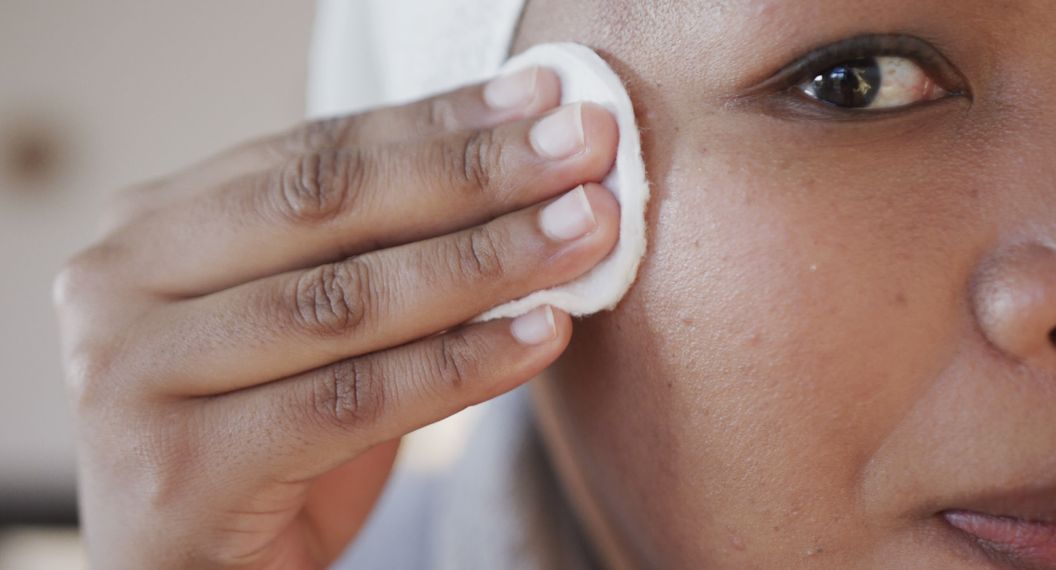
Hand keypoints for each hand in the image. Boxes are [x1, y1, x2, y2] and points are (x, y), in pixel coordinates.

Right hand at [53, 67, 619, 568]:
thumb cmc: (261, 437)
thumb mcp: (311, 327)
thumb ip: (376, 252)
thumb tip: (526, 175)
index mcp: (153, 229)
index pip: (317, 153)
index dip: (440, 123)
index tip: (543, 103)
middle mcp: (119, 287)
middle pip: (326, 209)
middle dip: (472, 175)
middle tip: (582, 148)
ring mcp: (131, 378)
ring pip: (345, 302)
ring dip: (483, 262)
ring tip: (583, 232)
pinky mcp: (176, 469)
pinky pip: (352, 401)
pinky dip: (460, 364)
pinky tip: (542, 334)